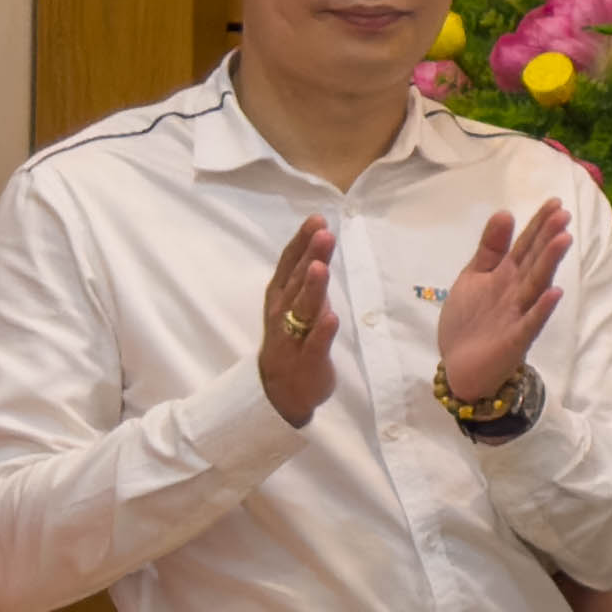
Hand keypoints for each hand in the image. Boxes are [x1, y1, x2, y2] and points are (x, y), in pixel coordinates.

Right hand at [255, 218, 341, 428]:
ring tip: (320, 267)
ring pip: (303, 310)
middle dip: (309, 256)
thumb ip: (308, 278)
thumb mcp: (298, 305)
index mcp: (281, 298)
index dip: (302, 242)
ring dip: (312, 288)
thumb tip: (319, 243)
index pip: (290, 265)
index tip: (317, 219)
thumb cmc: (293, 340)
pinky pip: (315, 345)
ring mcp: (293, 337)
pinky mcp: (307, 361)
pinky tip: (332, 318)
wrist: (279, 392)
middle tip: (323, 232)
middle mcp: (283, 314)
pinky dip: (322, 332)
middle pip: (297, 281)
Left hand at [432, 200, 575, 408]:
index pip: (526, 245)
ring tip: (563, 240)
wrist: (460, 366)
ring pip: (536, 284)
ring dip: (549, 264)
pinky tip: (555, 293)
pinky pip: (531, 322)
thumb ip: (490, 248)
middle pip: (534, 261)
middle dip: (548, 238)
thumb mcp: (474, 277)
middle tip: (563, 215)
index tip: (555, 202)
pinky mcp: (516, 338)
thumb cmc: (470, 321)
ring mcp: (519, 314)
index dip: (538, 225)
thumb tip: (505, 212)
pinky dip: (542, 308)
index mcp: (506, 275)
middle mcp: (517, 291)